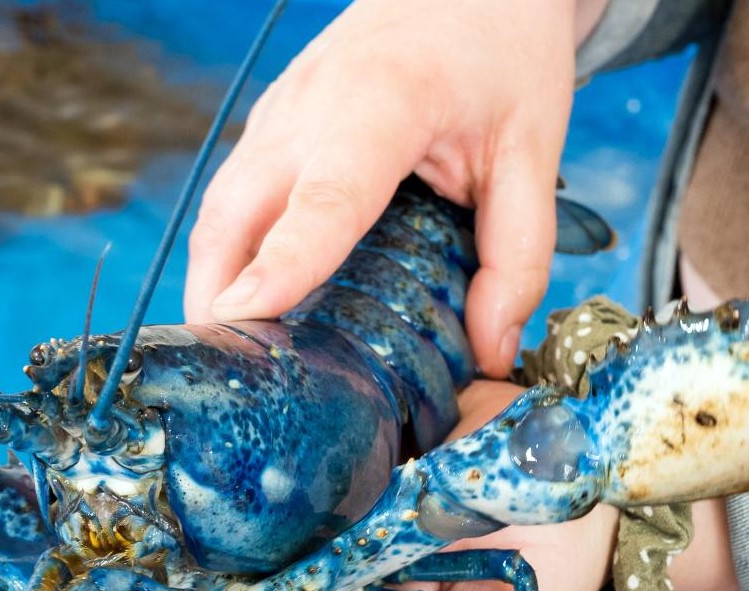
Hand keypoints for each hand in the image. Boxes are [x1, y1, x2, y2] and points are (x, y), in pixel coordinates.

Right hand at [184, 0, 599, 376]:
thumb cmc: (501, 50)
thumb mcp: (533, 149)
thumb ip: (518, 254)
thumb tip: (493, 351)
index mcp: (383, 104)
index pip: (324, 200)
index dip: (281, 265)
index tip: (243, 317)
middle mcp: (309, 107)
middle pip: (235, 215)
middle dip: (219, 299)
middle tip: (229, 381)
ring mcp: (278, 113)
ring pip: (220, 212)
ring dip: (215, 284)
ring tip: (232, 365)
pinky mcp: (270, 125)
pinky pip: (233, 200)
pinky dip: (229, 257)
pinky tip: (249, 312)